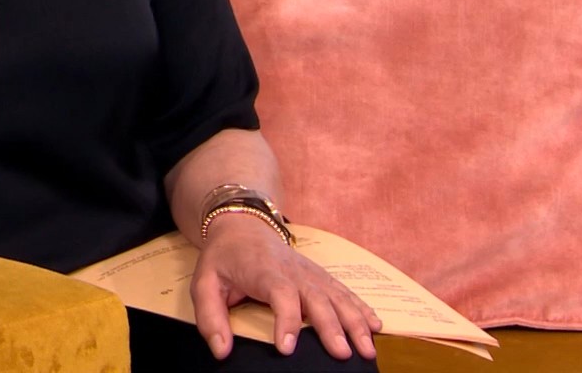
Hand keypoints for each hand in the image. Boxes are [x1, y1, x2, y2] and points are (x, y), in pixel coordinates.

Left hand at [190, 214, 381, 361]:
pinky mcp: (320, 276)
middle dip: (331, 327)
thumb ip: (210, 316)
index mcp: (265, 272)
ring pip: (337, 297)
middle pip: (316, 298)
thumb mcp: (204, 282)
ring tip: (367, 348)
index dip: (284, 321)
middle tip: (342, 354)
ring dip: (355, 322)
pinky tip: (376, 325)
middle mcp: (293, 271)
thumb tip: (221, 350)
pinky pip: (344, 292)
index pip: (279, 295)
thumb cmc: (224, 258)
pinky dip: (362, 308)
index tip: (287, 348)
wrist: (244, 225)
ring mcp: (311, 273)